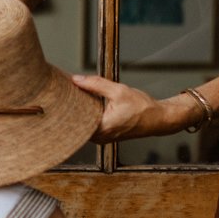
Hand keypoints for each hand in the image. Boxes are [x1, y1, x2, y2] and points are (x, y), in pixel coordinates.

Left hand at [71, 74, 191, 143]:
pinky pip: (89, 125)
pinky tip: (84, 102)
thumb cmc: (142, 108)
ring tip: (72, 95)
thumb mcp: (118, 91)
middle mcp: (99, 137)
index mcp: (101, 128)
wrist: (157, 119)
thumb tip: (76, 79)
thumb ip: (95, 84)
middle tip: (63, 90)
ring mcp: (101, 138)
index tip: (60, 93)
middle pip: (76, 122)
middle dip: (70, 106)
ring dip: (78, 110)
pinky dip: (86, 114)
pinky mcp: (103, 136)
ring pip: (82, 124)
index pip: (74, 119)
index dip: (66, 105)